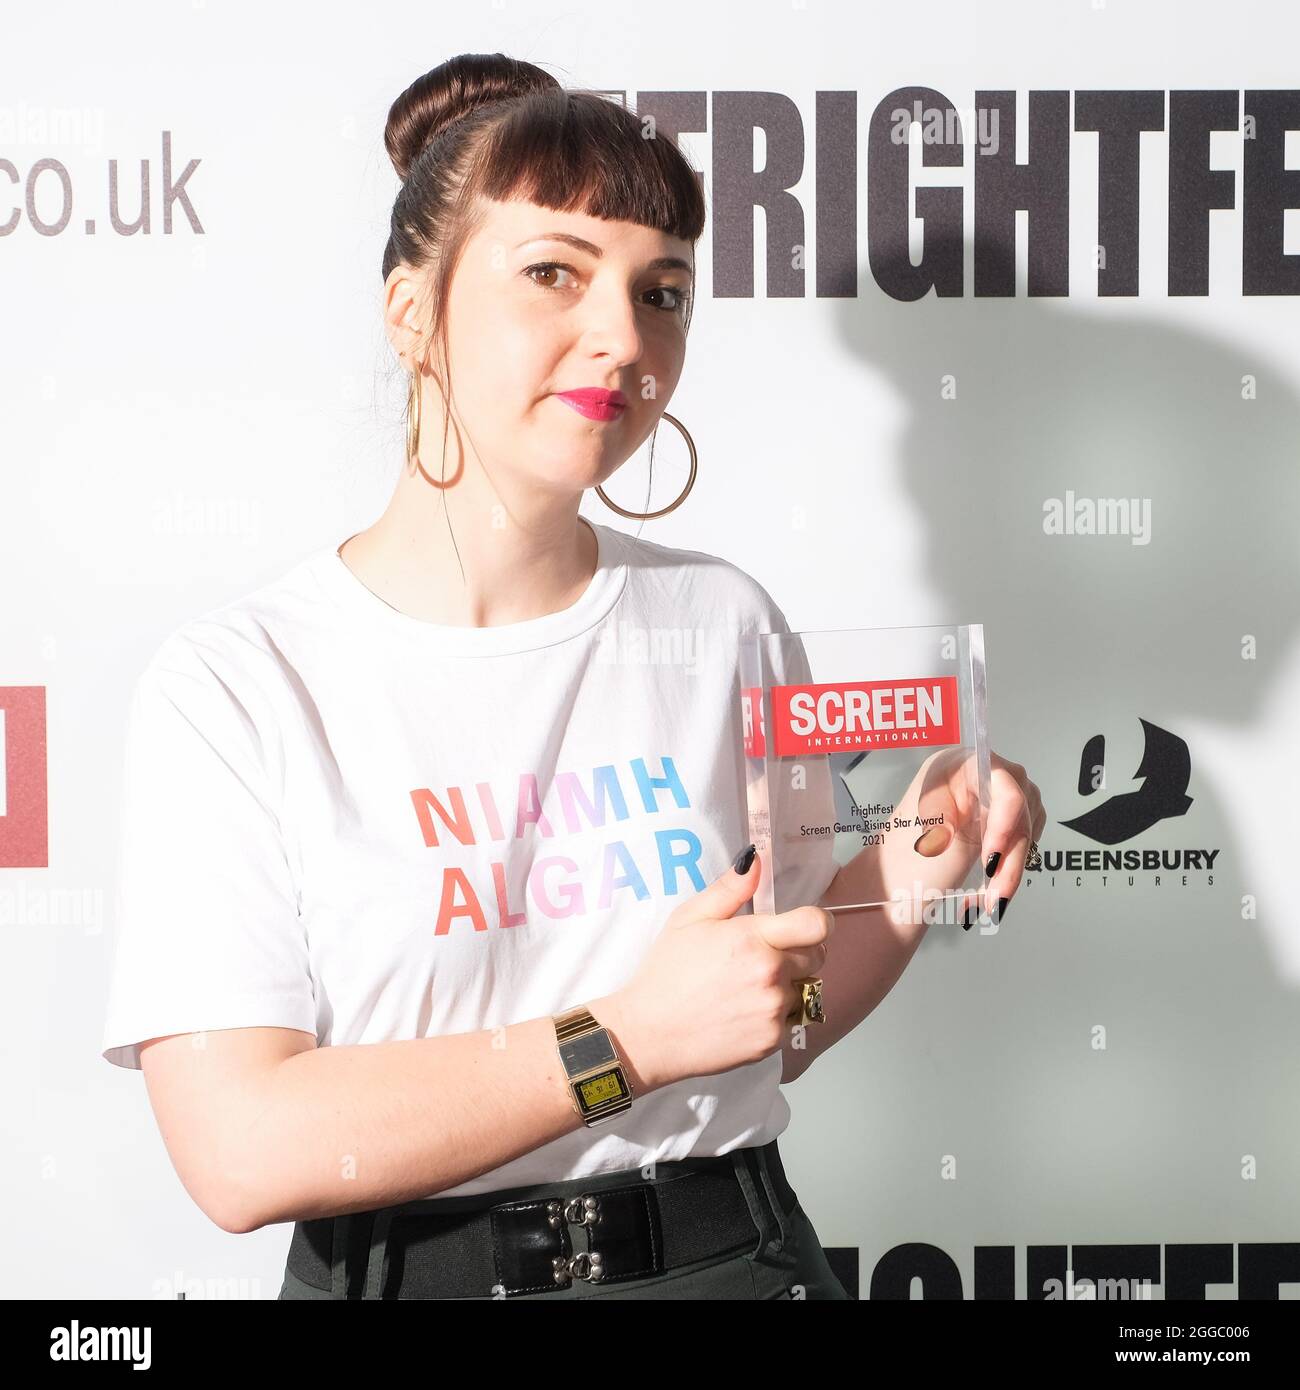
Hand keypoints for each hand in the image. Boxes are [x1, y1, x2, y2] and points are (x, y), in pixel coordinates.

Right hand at [604, 849, 832, 1089]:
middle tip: (761, 957)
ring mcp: (774, 1011)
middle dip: (797, 952)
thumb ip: (729, 889)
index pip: (817, 925)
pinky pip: (791, 1018)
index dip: (816, 922)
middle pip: (817, 955)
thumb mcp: (689, 918)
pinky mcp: (773, 1041)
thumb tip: (756, 859)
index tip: (802, 926)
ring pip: (804, 988)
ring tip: (746, 988)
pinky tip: (743, 1011)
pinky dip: (775, 1014)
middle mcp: (770, 975)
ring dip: (786, 985)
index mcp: (753, 940)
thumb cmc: (666, 973)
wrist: (650, 1034)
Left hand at [879, 747, 1044, 928]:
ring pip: (1027, 837)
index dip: (1003, 826)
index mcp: (977, 763)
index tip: (991, 860)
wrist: (938, 808)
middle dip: (1009, 862)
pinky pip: (1028, 845)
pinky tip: (998, 889)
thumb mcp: (925, 808)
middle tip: (995, 896)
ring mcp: (1023, 794)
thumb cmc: (931, 800)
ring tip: (994, 901)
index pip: (1006, 791)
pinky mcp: (1028, 815)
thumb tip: (939, 841)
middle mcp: (1007, 775)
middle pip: (1022, 820)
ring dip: (1012, 872)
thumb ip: (935, 821)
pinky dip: (1013, 869)